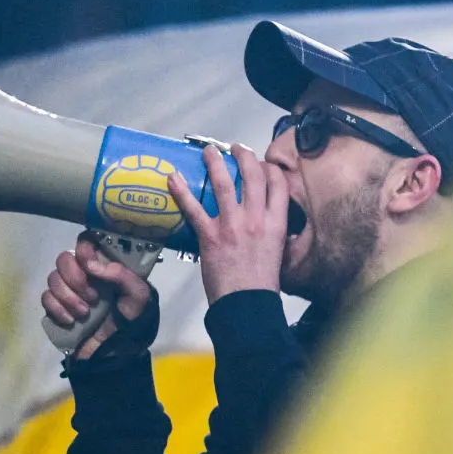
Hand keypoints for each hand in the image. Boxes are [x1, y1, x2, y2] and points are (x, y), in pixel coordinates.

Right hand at [41, 235, 153, 358]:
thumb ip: (121, 275)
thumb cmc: (131, 319)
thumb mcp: (138, 295)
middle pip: (64, 259)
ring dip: (68, 298)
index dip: (83, 249)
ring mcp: (68, 290)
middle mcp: (84, 273)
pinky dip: (57, 309)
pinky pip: (45, 298)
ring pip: (53, 278)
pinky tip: (71, 321)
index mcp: (104, 265)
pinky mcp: (56, 307)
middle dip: (75, 279)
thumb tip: (91, 265)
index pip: (86, 241)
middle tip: (92, 297)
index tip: (89, 264)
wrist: (115, 353)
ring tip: (85, 314)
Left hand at [168, 143, 288, 303]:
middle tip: (236, 149)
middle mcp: (256, 219)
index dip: (269, 168)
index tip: (262, 164)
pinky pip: (194, 209)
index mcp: (276, 223)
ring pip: (224, 184)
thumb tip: (270, 223)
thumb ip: (274, 232)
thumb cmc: (263, 284)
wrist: (247, 305)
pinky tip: (174, 178)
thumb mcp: (279, 252)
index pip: (277, 184)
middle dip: (244, 156)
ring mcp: (232, 225)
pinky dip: (182, 192)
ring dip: (214, 163)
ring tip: (208, 151)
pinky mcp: (210, 236)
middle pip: (253, 175)